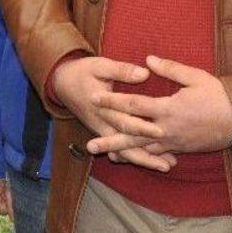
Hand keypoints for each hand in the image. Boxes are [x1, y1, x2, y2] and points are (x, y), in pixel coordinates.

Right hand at [49, 56, 174, 171]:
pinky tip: (152, 163)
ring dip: (145, 160)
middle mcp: (103, 123)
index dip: (142, 127)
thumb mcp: (100, 66)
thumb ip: (122, 70)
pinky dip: (134, 158)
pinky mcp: (104, 133)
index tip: (161, 132)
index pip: (124, 120)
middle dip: (148, 153)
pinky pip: (119, 150)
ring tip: (167, 167)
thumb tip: (144, 74)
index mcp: (103, 106)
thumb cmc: (83, 72)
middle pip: (126, 143)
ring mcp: (103, 131)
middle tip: (169, 162)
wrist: (62, 83)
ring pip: (124, 151)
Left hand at [87, 55, 231, 156]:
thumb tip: (147, 59)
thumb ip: (170, 69)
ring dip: (122, 152)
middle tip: (89, 144)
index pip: (134, 105)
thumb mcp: (196, 77)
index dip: (113, 101)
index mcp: (168, 108)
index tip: (95, 98)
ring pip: (143, 149)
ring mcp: (173, 142)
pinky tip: (130, 160)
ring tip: (103, 156)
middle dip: (110, 139)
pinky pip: (157, 154)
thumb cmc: (220, 96)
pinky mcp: (180, 148)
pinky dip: (142, 157)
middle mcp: (167, 129)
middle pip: (132, 135)